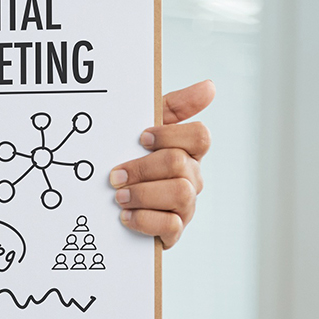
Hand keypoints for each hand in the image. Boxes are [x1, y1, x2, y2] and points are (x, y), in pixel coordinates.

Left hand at [110, 80, 213, 249]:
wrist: (108, 206)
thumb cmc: (132, 159)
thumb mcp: (144, 129)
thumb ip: (174, 107)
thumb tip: (209, 86)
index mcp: (188, 151)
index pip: (199, 136)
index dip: (171, 135)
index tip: (141, 138)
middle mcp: (192, 177)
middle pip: (181, 164)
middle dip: (143, 167)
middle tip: (115, 175)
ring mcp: (186, 206)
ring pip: (180, 193)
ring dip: (143, 193)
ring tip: (119, 196)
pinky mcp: (174, 232)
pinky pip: (171, 224)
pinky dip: (145, 219)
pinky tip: (126, 216)